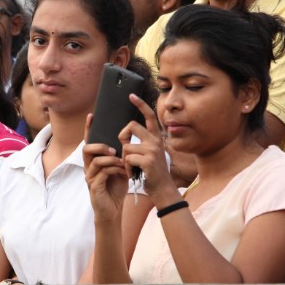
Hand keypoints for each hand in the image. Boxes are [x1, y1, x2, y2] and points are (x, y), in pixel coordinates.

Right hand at [83, 116, 129, 222]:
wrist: (113, 209)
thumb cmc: (116, 189)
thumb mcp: (119, 169)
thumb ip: (119, 157)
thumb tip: (126, 143)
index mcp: (94, 162)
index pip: (89, 142)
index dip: (89, 130)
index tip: (92, 115)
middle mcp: (89, 168)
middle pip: (86, 149)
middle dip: (100, 146)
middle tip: (113, 149)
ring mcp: (90, 177)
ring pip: (95, 161)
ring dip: (111, 159)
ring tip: (121, 162)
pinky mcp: (94, 186)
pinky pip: (102, 173)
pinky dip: (113, 170)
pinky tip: (122, 172)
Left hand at [121, 94, 178, 208]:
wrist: (162, 189)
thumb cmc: (152, 172)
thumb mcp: (150, 153)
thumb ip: (141, 142)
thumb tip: (125, 134)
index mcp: (156, 137)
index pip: (148, 116)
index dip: (140, 105)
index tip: (131, 96)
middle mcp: (155, 141)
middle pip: (131, 126)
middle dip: (123, 137)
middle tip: (125, 150)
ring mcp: (152, 150)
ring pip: (126, 146)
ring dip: (124, 159)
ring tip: (131, 168)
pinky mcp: (147, 161)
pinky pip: (127, 158)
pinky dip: (126, 168)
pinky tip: (133, 174)